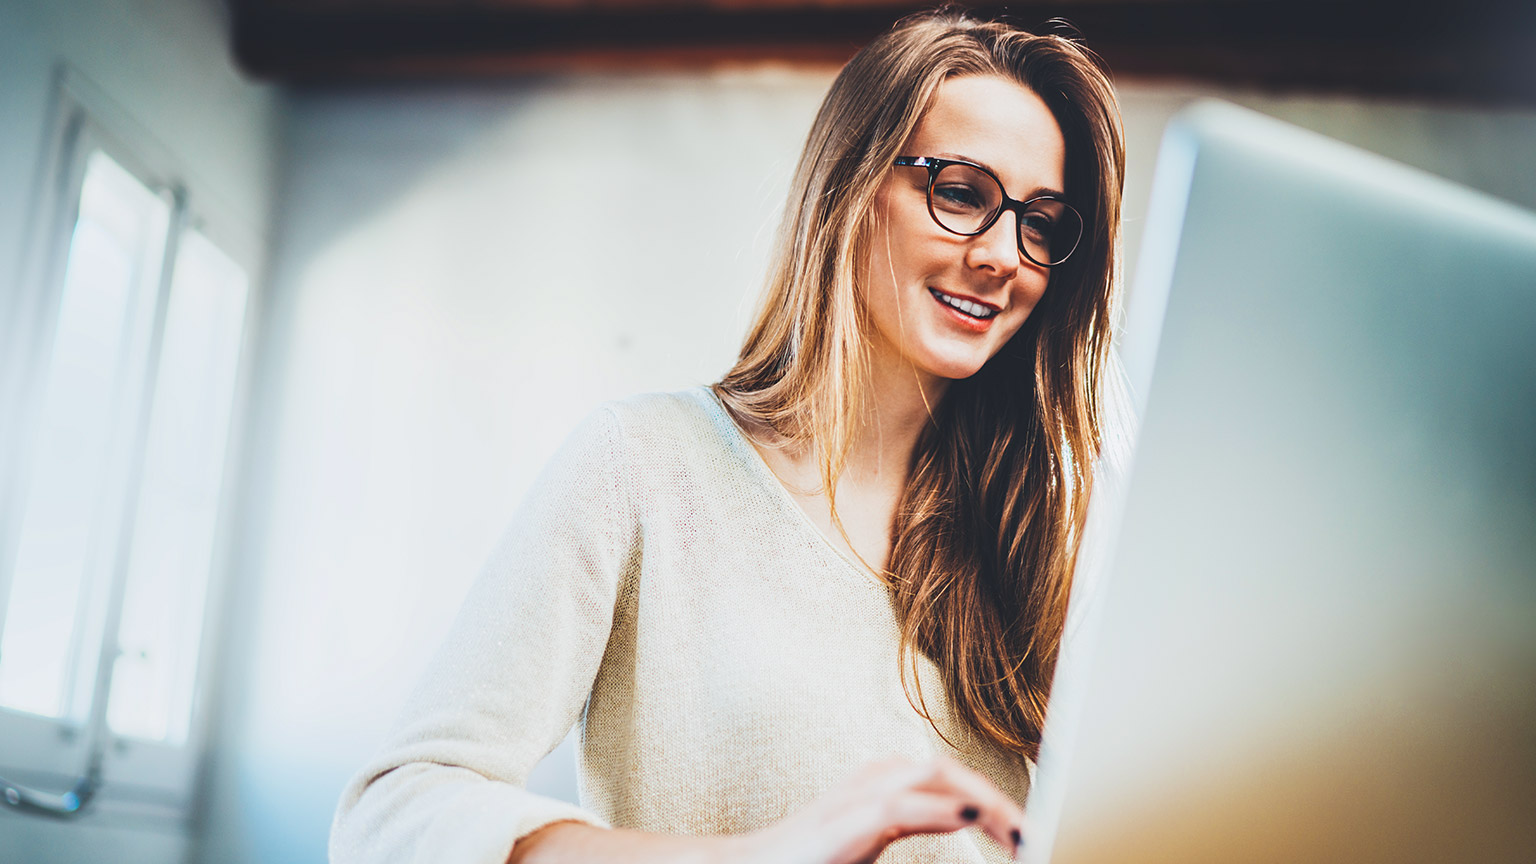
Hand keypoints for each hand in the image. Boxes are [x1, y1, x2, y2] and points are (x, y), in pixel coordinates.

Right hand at [731, 755, 1025, 863]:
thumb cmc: (810, 861)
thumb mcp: (874, 843)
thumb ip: (917, 823)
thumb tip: (962, 815)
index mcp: (883, 786)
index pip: (950, 779)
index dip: (993, 798)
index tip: (1026, 829)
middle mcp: (874, 780)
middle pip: (948, 770)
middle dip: (995, 796)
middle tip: (1034, 832)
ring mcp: (857, 795)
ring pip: (931, 775)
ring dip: (980, 798)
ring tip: (1017, 828)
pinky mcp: (845, 820)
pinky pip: (899, 805)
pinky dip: (938, 807)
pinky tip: (969, 814)